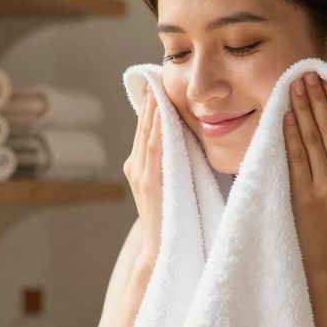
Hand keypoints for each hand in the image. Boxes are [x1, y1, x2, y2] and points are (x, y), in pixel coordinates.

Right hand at [123, 86, 163, 268]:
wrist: (162, 251)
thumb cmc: (174, 221)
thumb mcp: (172, 187)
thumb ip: (175, 166)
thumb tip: (190, 144)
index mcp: (141, 166)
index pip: (147, 130)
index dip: (152, 106)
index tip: (158, 83)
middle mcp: (135, 167)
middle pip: (144, 127)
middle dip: (150, 101)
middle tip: (156, 75)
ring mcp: (139, 175)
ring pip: (147, 134)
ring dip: (153, 109)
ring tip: (158, 86)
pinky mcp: (149, 183)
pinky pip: (153, 149)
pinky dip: (156, 129)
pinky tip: (162, 112)